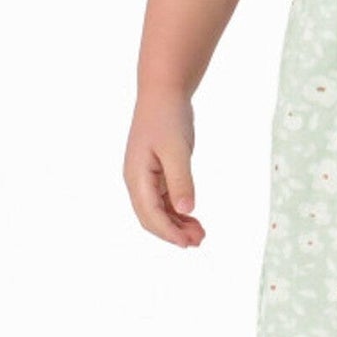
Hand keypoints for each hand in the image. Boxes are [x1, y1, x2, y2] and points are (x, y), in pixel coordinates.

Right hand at [124, 95, 204, 246]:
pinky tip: (192, 218)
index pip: (150, 214)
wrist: (163, 94)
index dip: (169, 232)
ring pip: (158, 211)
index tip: (189, 243)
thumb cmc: (168, 118)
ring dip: (176, 224)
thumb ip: (181, 181)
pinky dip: (177, 211)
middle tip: (199, 241)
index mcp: (137, 176)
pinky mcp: (155, 173)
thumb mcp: (177, 150)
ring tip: (200, 233)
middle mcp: (137, 180)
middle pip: (151, 218)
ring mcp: (145, 178)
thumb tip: (185, 211)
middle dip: (173, 233)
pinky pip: (163, 200)